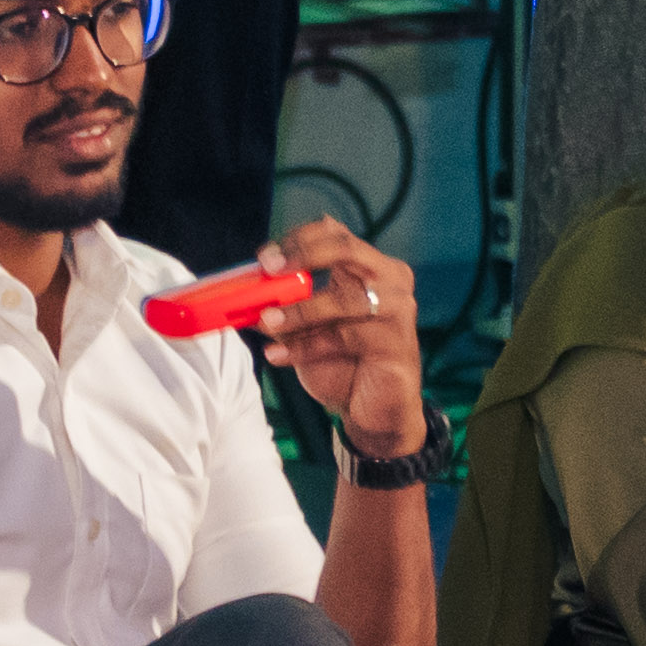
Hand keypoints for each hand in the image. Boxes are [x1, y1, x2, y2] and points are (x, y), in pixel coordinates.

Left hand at [249, 213, 427, 456]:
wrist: (374, 412)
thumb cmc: (342, 364)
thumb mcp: (308, 329)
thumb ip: (287, 306)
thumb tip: (247, 292)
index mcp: (369, 267)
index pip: (334, 233)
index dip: (298, 239)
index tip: (265, 258)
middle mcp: (390, 280)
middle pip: (346, 248)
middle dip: (303, 255)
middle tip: (269, 269)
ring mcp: (398, 310)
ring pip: (342, 299)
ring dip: (298, 312)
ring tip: (266, 323)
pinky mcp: (397, 343)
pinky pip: (343, 337)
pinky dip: (305, 347)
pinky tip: (278, 356)